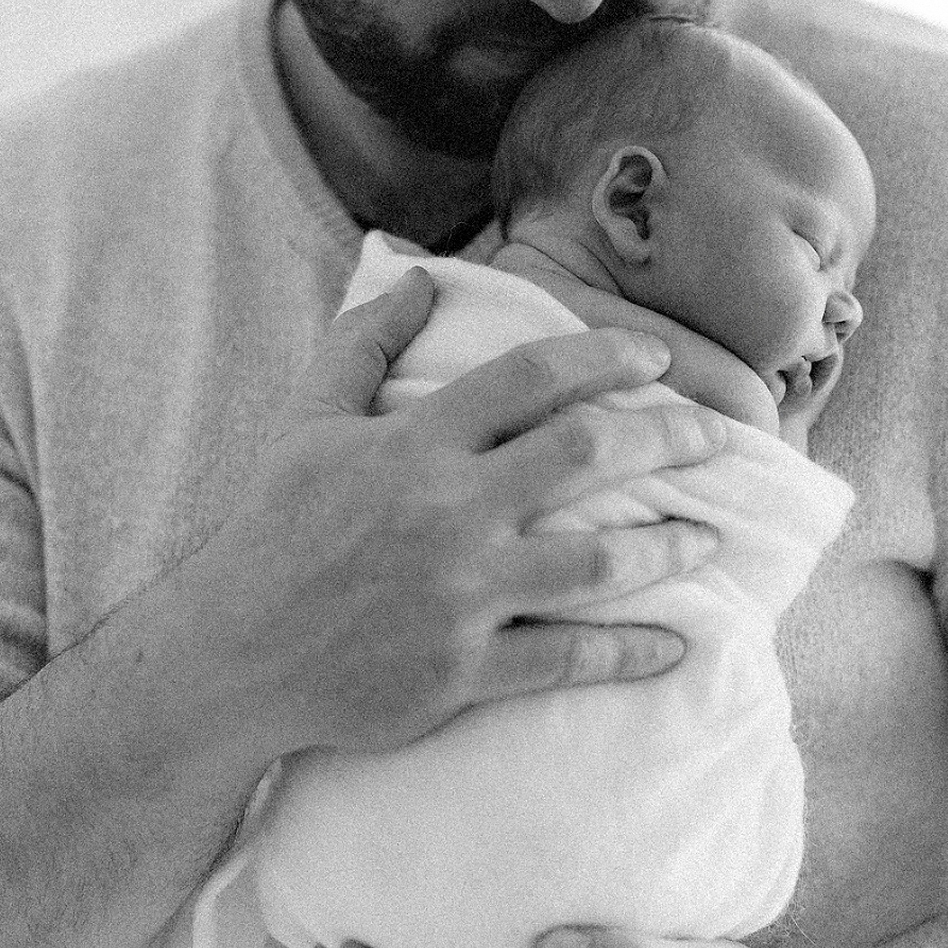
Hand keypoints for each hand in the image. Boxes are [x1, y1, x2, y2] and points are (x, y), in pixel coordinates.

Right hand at [177, 267, 726, 771]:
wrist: (229, 653)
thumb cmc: (272, 530)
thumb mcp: (307, 420)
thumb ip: (365, 342)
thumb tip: (417, 276)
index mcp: (416, 444)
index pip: (533, 377)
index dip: (608, 357)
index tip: (660, 359)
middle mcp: (449, 511)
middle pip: (587, 456)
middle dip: (668, 439)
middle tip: (717, 439)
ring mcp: (461, 595)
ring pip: (596, 562)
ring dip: (668, 546)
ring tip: (711, 536)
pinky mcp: (463, 671)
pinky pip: (567, 660)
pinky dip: (631, 652)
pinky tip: (679, 643)